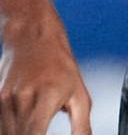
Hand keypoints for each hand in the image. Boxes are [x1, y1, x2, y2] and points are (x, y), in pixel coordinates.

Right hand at [0, 9, 91, 134]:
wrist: (33, 39)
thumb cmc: (61, 67)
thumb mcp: (79, 95)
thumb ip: (81, 126)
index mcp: (46, 99)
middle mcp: (21, 100)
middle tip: (41, 134)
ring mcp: (4, 101)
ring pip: (6, 133)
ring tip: (36, 130)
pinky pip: (1, 126)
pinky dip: (10, 131)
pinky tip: (22, 128)